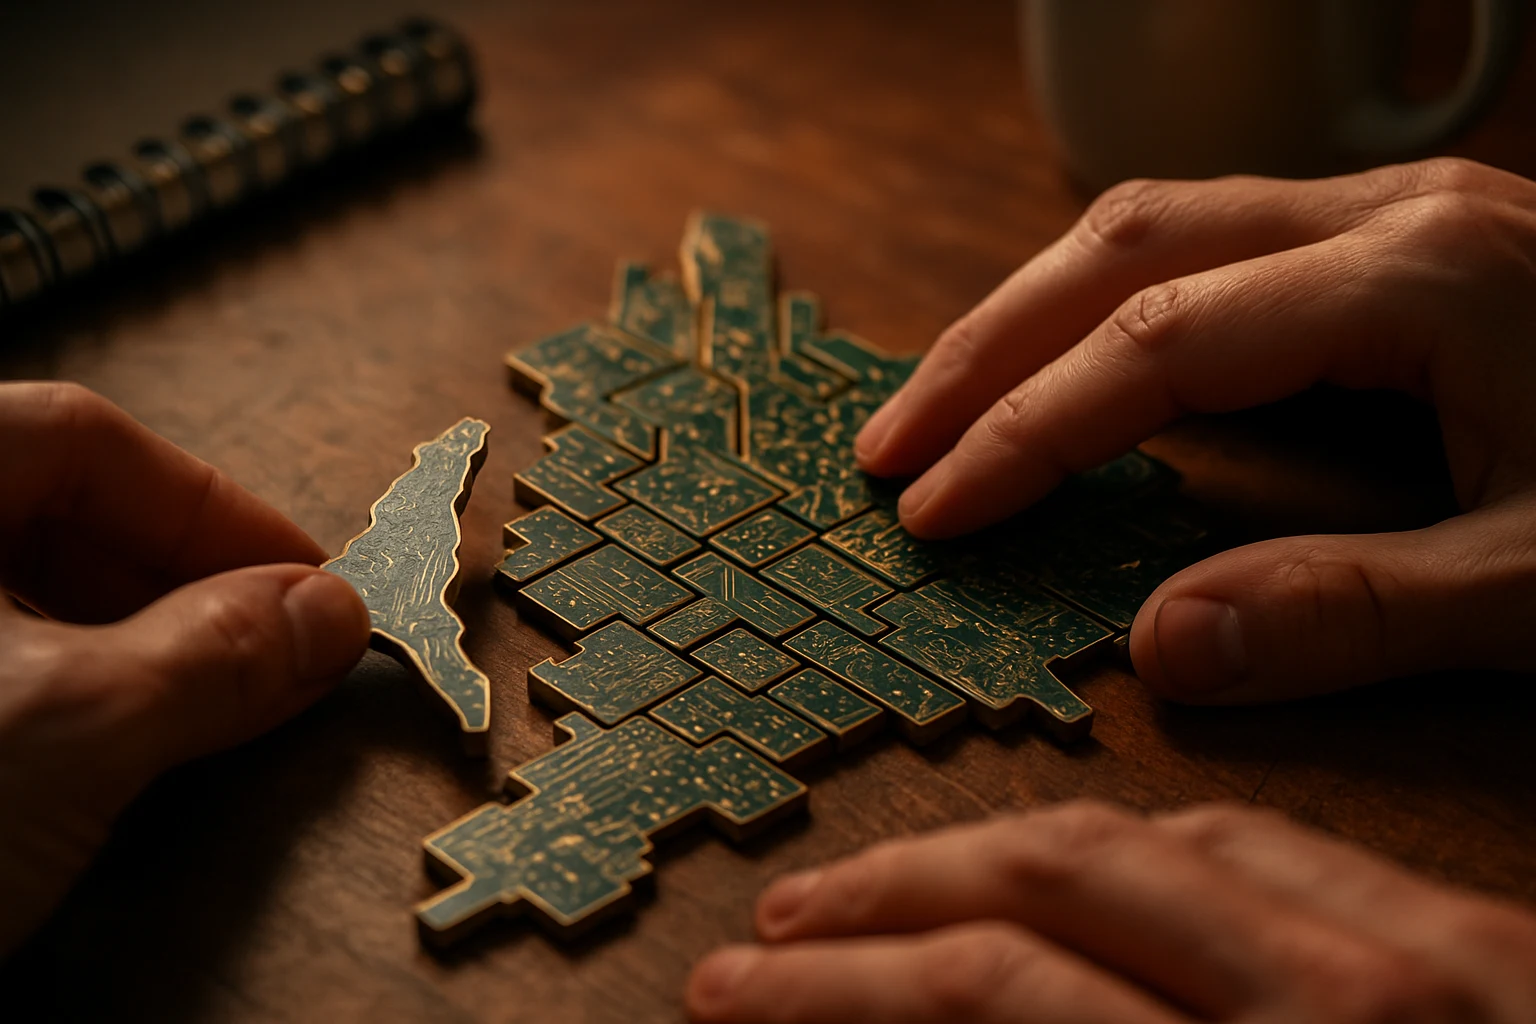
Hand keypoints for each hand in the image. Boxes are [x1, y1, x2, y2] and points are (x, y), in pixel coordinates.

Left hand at [0, 382, 369, 955]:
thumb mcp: (71, 728)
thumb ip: (217, 654)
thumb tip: (327, 614)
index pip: (81, 439)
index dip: (211, 503)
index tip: (303, 575)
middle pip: (59, 516)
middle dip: (188, 584)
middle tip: (277, 649)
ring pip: (36, 601)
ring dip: (149, 647)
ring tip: (222, 707)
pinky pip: (13, 676)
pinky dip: (91, 700)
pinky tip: (140, 748)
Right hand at [687, 801, 1535, 1022]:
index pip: (999, 1002)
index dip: (843, 989)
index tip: (737, 991)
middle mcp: (1347, 997)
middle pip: (1052, 886)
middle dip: (889, 898)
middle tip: (780, 915)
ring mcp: (1424, 949)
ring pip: (1154, 836)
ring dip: (1006, 849)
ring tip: (904, 875)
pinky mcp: (1479, 938)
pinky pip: (1271, 846)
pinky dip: (1145, 844)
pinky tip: (1090, 858)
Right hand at [853, 158, 1535, 702]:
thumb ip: (1354, 613)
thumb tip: (1155, 652)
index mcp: (1419, 282)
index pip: (1156, 345)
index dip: (1027, 431)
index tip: (933, 511)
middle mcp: (1387, 218)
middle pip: (1123, 244)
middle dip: (986, 346)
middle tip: (888, 444)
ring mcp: (1393, 213)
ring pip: (1157, 219)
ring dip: (1031, 307)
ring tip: (946, 399)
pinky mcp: (1401, 237)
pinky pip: (1210, 239)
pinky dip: (1108, 302)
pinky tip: (1075, 362)